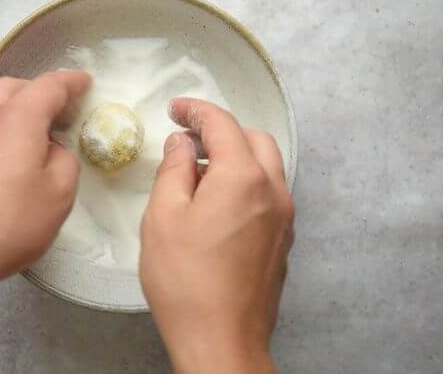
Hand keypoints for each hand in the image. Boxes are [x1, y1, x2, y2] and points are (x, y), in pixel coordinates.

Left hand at [0, 69, 89, 373]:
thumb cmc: (8, 226)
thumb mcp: (59, 194)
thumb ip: (65, 160)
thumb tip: (51, 150)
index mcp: (16, 121)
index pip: (48, 86)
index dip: (71, 82)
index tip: (85, 83)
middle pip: (12, 87)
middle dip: (38, 90)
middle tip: (59, 110)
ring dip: (13, 108)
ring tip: (31, 135)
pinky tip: (3, 159)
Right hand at [141, 98, 293, 373]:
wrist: (222, 339)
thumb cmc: (187, 283)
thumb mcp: (163, 218)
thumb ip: (174, 170)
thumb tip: (181, 144)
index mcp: (244, 176)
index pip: (222, 124)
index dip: (196, 110)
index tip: (176, 109)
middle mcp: (273, 189)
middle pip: (254, 139)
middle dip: (222, 131)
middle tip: (188, 138)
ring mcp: (284, 215)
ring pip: (267, 166)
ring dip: (238, 157)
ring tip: (200, 172)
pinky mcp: (284, 239)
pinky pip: (270, 194)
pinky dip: (248, 184)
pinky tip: (219, 203)